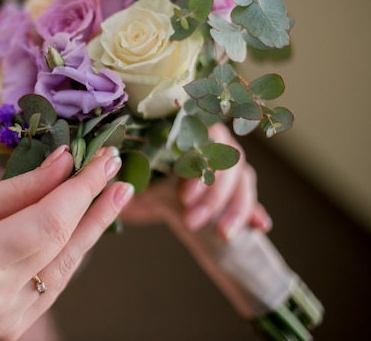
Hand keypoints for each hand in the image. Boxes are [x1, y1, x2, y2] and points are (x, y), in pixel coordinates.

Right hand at [0, 146, 133, 340]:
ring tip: (115, 195)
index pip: (49, 221)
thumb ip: (14, 191)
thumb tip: (62, 163)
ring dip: (92, 228)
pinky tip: (83, 225)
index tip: (103, 159)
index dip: (82, 188)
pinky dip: (68, 251)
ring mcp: (8, 321)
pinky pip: (52, 283)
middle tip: (120, 172)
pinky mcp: (12, 327)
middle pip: (65, 245)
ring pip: (66, 267)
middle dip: (97, 205)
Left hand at [121, 123, 271, 239]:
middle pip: (227, 162)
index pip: (203, 141)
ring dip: (234, 207)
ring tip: (222, 234)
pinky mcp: (239, 191)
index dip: (198, 167)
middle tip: (192, 220)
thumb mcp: (132, 181)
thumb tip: (110, 173)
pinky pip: (252, 198)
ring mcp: (231, 167)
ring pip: (243, 180)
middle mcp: (214, 146)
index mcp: (188, 136)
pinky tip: (260, 225)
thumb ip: (125, 176)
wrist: (157, 203)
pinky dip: (255, 211)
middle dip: (212, 195)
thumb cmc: (144, 185)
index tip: (184, 197)